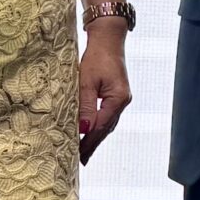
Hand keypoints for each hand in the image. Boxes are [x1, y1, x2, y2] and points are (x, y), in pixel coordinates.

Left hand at [78, 27, 132, 164]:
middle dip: (93, 144)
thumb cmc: (97, 57)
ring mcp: (121, 99)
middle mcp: (122, 102)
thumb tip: (83, 129)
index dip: (88, 142)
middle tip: (81, 160)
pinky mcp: (117, 95)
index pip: (100, 127)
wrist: (108, 39)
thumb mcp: (87, 81)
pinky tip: (92, 132)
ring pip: (108, 124)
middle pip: (106, 129)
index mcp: (117, 100)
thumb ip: (85, 106)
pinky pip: (108, 116)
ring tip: (85, 151)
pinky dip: (99, 126)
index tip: (78, 155)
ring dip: (96, 137)